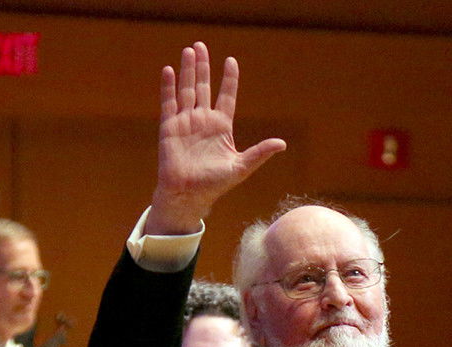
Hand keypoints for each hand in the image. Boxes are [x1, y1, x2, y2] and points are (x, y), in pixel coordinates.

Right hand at [147, 42, 286, 234]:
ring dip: (188, 70)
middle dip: (203, 67)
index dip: (229, 79)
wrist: (188, 196)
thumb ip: (260, 153)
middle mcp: (203, 120)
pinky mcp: (169, 128)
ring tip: (189, 50)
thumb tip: (282, 143)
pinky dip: (169, 87)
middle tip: (201, 46)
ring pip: (187, 90)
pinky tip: (170, 70)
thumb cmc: (214, 184)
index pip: (227, 96)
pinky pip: (169, 103)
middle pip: (204, 87)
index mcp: (221, 127)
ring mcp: (185, 122)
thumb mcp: (241, 167)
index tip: (231, 62)